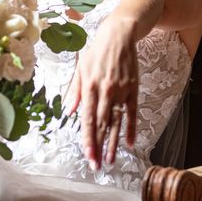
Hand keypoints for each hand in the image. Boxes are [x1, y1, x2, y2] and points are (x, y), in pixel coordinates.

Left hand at [65, 16, 138, 168]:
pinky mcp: (133, 88)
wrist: (119, 35)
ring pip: (116, 121)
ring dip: (113, 142)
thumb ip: (74, 91)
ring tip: (111, 160)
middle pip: (101, 124)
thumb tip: (68, 112)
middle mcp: (104, 90)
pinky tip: (130, 143)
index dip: (87, 139)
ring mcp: (120, 90)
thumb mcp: (80, 68)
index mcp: (89, 86)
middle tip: (97, 165)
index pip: (87, 119)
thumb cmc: (96, 51)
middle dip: (98, 146)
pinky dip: (131, 127)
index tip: (87, 156)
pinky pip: (132, 112)